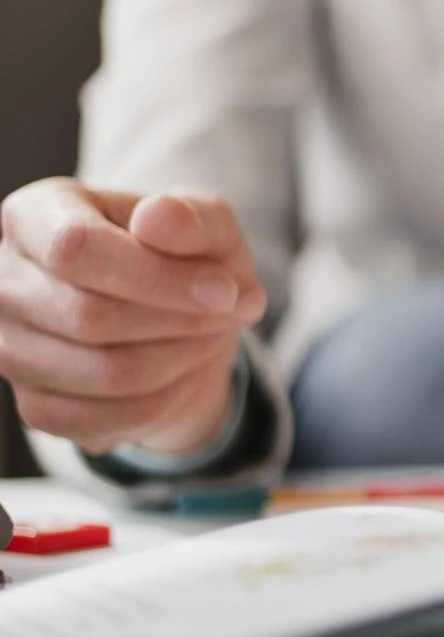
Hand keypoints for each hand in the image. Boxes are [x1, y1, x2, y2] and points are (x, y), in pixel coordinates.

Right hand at [0, 179, 265, 454]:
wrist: (182, 318)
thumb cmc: (187, 256)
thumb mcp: (207, 225)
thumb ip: (192, 216)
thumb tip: (158, 219)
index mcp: (33, 216)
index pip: (74, 249)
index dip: (156, 277)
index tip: (223, 290)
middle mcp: (3, 281)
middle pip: (89, 317)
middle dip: (180, 321)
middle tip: (228, 312)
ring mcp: (9, 348)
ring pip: (103, 373)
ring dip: (180, 359)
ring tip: (210, 336)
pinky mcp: (33, 404)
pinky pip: (103, 420)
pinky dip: (163, 402)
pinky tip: (184, 371)